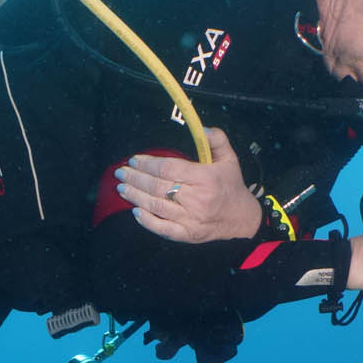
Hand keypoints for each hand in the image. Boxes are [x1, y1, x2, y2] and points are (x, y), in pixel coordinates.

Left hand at [113, 128, 260, 242]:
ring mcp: (191, 219)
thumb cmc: (231, 186)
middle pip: (158, 187)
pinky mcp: (188, 235)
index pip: (169, 169)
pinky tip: (135, 211)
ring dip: (135, 196)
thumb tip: (201, 127)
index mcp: (205, 178)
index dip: (148, 163)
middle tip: (121, 172)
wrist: (241, 218)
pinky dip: (147, 221)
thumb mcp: (229, 158)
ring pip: (156, 206)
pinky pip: (163, 229)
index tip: (135, 160)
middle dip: (135, 178)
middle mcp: (197, 199)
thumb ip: (216, 139)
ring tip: (122, 188)